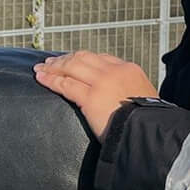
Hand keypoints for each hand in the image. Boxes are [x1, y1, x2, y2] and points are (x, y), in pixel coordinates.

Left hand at [33, 51, 159, 139]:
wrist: (149, 131)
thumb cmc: (148, 122)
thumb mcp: (144, 98)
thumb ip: (130, 92)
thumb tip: (121, 99)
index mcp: (129, 70)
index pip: (101, 58)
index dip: (83, 59)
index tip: (72, 61)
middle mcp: (114, 71)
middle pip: (83, 58)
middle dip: (65, 59)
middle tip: (51, 62)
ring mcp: (102, 82)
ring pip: (72, 67)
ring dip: (54, 67)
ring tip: (41, 69)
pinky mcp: (90, 97)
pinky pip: (65, 84)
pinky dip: (51, 80)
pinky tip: (41, 79)